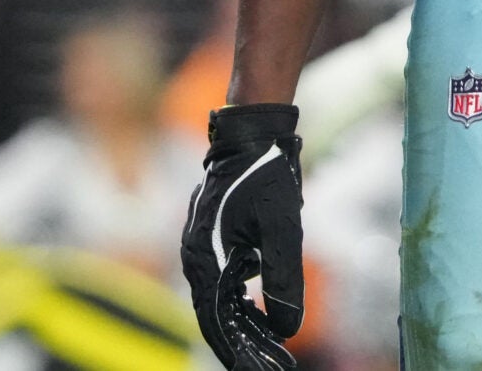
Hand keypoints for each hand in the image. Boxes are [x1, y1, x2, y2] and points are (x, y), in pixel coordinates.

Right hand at [180, 103, 303, 370]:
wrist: (252, 133)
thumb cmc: (266, 176)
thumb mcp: (282, 230)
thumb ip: (284, 280)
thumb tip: (286, 329)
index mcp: (204, 258)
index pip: (217, 322)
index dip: (240, 352)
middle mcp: (195, 258)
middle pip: (217, 318)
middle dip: (246, 346)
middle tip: (276, 367)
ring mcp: (202, 249)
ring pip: (221, 302)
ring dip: (246, 328)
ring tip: (273, 352)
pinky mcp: (213, 242)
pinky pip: (224, 283)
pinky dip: (242, 304)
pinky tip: (261, 316)